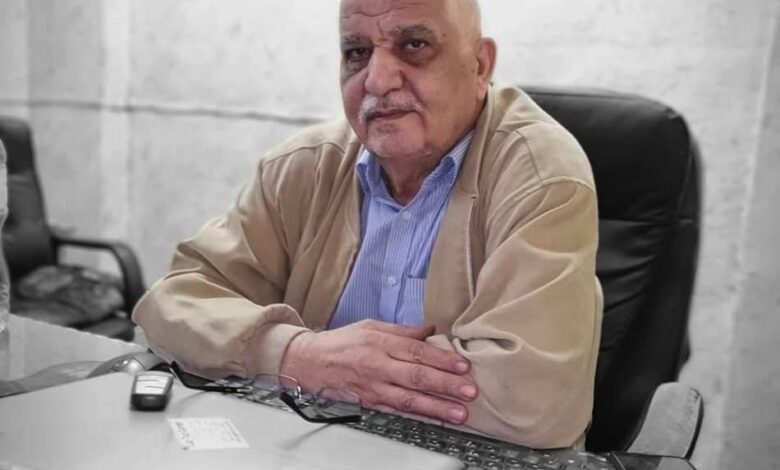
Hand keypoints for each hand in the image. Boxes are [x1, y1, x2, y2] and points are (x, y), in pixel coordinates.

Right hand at [279, 320, 477, 424]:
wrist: (308, 362)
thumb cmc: (340, 342)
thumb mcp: (370, 326)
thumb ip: (402, 330)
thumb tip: (430, 329)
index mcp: (380, 342)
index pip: (416, 351)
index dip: (441, 359)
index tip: (462, 366)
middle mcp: (377, 365)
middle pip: (416, 376)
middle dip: (445, 385)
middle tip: (469, 391)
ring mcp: (373, 388)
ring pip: (409, 399)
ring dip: (437, 408)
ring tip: (459, 413)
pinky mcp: (369, 404)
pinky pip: (397, 411)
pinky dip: (418, 416)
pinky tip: (435, 420)